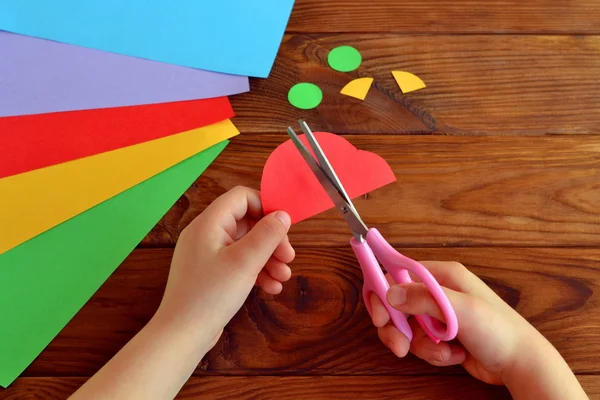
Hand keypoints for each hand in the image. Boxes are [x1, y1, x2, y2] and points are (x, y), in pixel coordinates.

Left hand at [156, 186, 293, 347]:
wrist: (182, 335)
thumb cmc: (210, 295)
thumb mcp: (245, 262)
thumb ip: (267, 235)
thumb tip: (283, 215)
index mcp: (209, 223)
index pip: (241, 197)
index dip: (266, 206)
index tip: (285, 227)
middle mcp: (206, 234)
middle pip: (247, 223)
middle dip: (271, 240)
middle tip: (289, 258)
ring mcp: (207, 255)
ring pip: (245, 245)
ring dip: (268, 258)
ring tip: (283, 277)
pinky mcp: (211, 274)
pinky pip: (238, 263)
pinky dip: (256, 271)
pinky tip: (271, 287)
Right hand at [370, 261, 550, 384]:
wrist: (521, 364)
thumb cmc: (498, 331)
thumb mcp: (460, 310)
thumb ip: (423, 299)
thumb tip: (390, 292)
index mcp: (442, 275)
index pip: (398, 274)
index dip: (382, 292)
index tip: (379, 317)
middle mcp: (438, 291)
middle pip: (397, 304)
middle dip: (397, 328)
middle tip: (400, 347)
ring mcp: (439, 314)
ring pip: (408, 328)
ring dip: (420, 345)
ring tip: (444, 352)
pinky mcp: (442, 335)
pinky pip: (421, 343)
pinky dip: (433, 353)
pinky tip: (453, 355)